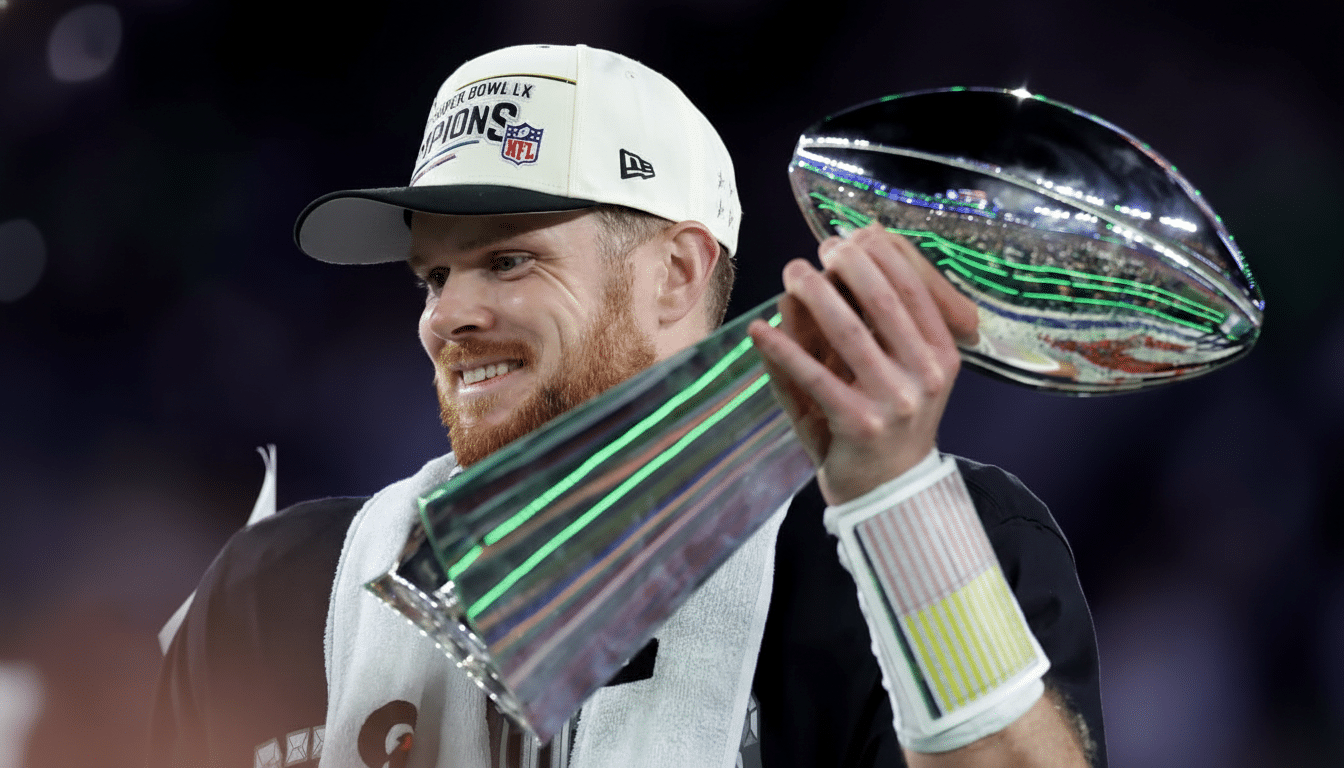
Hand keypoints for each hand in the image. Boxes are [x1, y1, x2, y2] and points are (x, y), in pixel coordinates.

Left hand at [748, 224, 978, 505]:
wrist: (888, 490)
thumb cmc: (887, 420)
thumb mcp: (891, 369)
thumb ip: (866, 323)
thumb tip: (822, 273)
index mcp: (942, 353)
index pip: (914, 287)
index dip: (879, 255)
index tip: (849, 237)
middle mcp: (927, 373)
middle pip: (884, 300)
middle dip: (847, 265)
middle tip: (817, 250)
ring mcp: (895, 399)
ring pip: (849, 332)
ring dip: (813, 295)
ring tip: (790, 274)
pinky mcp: (858, 423)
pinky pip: (814, 376)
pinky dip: (782, 349)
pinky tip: (759, 330)